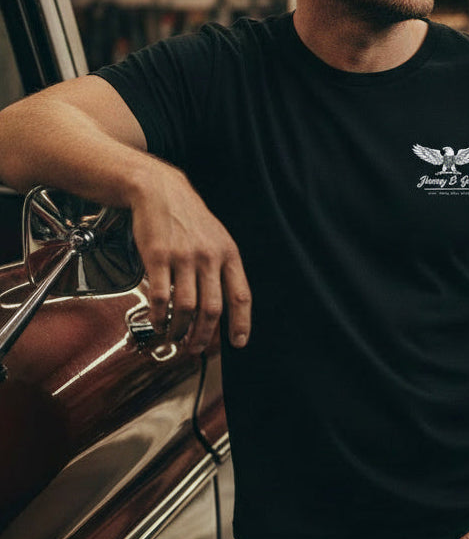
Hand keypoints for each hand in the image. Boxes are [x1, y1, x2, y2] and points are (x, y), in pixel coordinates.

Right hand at [128, 162, 251, 354]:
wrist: (159, 189)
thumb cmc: (187, 216)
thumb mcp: (216, 236)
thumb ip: (222, 266)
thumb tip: (224, 303)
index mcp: (228, 253)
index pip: (240, 295)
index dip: (241, 323)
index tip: (238, 342)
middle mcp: (209, 257)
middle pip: (213, 309)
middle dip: (205, 336)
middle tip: (196, 349)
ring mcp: (183, 257)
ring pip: (187, 308)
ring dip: (181, 330)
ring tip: (175, 338)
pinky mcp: (158, 257)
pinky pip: (161, 297)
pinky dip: (160, 316)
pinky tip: (158, 322)